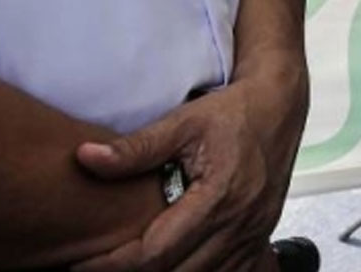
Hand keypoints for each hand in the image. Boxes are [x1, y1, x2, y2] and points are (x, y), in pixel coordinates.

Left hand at [72, 58, 306, 271]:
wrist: (279, 105)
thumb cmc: (234, 111)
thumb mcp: (184, 122)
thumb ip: (137, 147)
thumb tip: (86, 158)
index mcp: (220, 197)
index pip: (157, 252)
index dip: (114, 264)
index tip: (81, 263)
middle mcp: (240, 224)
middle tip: (97, 266)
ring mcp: (253, 236)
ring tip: (132, 264)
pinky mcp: (259, 239)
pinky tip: (175, 263)